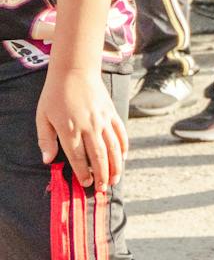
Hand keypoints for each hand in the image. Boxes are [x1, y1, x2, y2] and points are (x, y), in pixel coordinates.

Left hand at [37, 67, 127, 189]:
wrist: (75, 71)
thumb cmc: (55, 94)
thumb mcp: (42, 117)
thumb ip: (45, 140)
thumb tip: (47, 160)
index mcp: (70, 130)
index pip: (79, 158)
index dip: (84, 173)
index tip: (86, 184)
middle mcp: (89, 127)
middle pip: (99, 156)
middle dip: (103, 175)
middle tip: (104, 188)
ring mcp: (103, 120)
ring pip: (113, 147)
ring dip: (116, 165)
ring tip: (116, 179)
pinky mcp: (113, 113)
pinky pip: (121, 133)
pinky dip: (124, 147)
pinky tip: (124, 157)